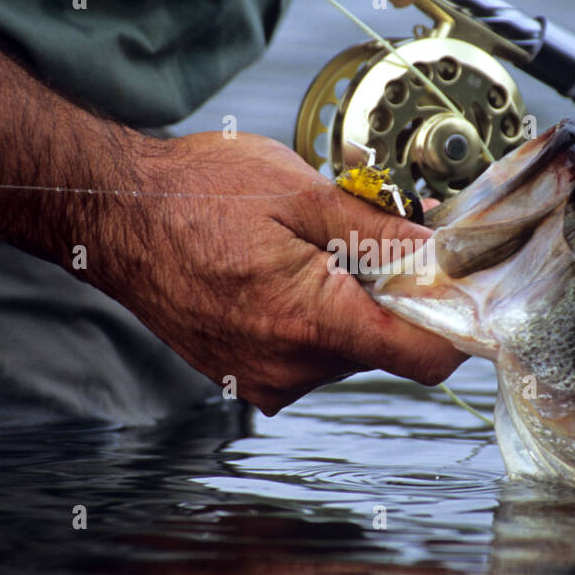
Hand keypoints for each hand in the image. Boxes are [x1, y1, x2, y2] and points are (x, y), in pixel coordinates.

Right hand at [93, 132, 466, 414]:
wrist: (115, 218)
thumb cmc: (194, 196)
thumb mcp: (299, 193)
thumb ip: (378, 232)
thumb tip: (436, 252)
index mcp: (310, 322)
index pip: (422, 355)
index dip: (454, 323)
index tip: (460, 289)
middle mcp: (289, 368)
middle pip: (386, 348)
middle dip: (393, 296)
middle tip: (373, 238)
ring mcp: (264, 380)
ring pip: (348, 352)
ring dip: (350, 305)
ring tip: (312, 253)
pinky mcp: (246, 380)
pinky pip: (309, 357)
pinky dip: (316, 319)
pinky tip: (286, 276)